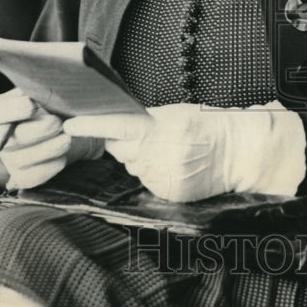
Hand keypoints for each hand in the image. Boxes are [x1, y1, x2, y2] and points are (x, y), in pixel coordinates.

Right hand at [0, 87, 104, 189]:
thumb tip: (56, 78)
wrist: (74, 128)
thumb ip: (46, 86)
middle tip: (59, 123)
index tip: (32, 104)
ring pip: (20, 159)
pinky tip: (63, 158)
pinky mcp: (22, 176)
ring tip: (67, 139)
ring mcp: (9, 158)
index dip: (12, 110)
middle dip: (37, 131)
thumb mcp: (51, 90)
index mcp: (0, 110)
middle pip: (10, 138)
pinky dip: (48, 169)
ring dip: (47, 149)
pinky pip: (30, 178)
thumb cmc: (59, 103)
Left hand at [64, 101, 305, 202]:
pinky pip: (146, 182)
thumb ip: (145, 120)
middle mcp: (155, 155)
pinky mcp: (166, 193)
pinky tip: (173, 165)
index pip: (115, 127)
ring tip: (168, 150)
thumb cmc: (207, 126)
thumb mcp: (175, 113)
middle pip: (119, 150)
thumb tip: (117, 124)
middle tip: (144, 136)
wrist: (237, 152)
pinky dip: (153, 173)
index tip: (69, 125)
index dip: (91, 126)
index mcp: (157, 130)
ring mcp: (160, 177)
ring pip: (132, 167)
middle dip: (123, 142)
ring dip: (140, 158)